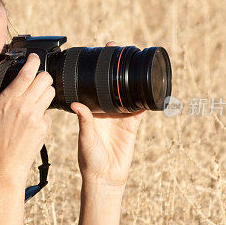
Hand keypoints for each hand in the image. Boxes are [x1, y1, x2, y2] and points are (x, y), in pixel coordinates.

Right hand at [0, 54, 54, 182]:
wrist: (4, 163)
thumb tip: (4, 72)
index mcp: (7, 98)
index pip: (27, 72)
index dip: (34, 61)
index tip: (35, 58)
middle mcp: (23, 105)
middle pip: (45, 79)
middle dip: (43, 78)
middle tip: (38, 82)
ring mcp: (36, 116)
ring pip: (51, 92)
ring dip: (46, 92)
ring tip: (37, 99)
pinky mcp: (44, 126)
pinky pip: (50, 111)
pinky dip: (44, 113)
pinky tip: (35, 119)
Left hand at [70, 42, 144, 187]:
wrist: (105, 177)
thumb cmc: (90, 160)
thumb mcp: (85, 138)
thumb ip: (84, 121)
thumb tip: (76, 105)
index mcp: (92, 112)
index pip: (93, 86)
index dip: (95, 71)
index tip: (94, 55)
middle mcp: (106, 112)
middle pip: (111, 84)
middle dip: (113, 67)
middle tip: (114, 47)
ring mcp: (120, 117)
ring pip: (127, 92)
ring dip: (130, 78)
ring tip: (131, 60)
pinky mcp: (133, 125)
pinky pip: (140, 108)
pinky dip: (145, 98)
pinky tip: (149, 86)